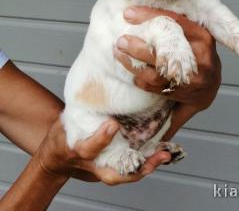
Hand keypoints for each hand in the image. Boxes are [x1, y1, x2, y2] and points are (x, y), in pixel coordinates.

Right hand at [36, 117, 170, 184]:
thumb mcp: (64, 121)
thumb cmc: (63, 134)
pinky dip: (147, 161)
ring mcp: (104, 168)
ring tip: (165, 154)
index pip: (88, 148)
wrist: (56, 158)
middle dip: (137, 167)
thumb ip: (79, 109)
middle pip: (114, 174)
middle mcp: (93, 165)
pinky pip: (131, 168)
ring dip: (148, 165)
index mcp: (78, 150)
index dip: (101, 138)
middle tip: (157, 156)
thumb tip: (93, 81)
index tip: (113, 125)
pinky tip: (163, 151)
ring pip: (127, 174)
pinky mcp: (114, 166)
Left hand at [114, 6, 221, 139]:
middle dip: (138, 47)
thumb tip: (138, 11)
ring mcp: (192, 79)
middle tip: (120, 41)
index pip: (174, 22)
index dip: (149, 16)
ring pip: (157, 74)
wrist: (211, 84)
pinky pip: (156, 89)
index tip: (128, 14)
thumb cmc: (198, 52)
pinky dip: (141, 81)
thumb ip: (174, 23)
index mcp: (202, 37)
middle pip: (165, 52)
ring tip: (119, 55)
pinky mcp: (183, 94)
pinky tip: (132, 73)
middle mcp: (200, 58)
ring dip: (134, 66)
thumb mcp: (193, 33)